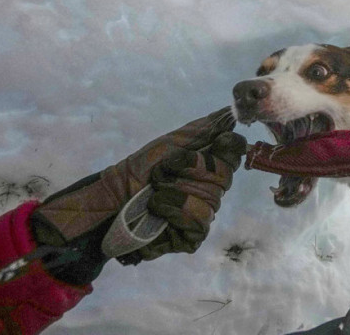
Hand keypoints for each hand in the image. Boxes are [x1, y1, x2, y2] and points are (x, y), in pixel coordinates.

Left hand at [30, 108, 240, 281]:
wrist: (114, 198)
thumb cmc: (142, 168)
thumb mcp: (171, 143)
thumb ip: (204, 128)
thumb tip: (231, 112)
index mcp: (211, 163)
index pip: (236, 151)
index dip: (229, 146)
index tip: (217, 142)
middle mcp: (213, 188)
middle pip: (223, 176)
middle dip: (189, 170)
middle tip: (163, 172)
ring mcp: (204, 212)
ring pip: (210, 201)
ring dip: (176, 193)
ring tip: (156, 193)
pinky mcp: (193, 236)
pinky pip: (198, 224)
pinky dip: (174, 213)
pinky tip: (158, 211)